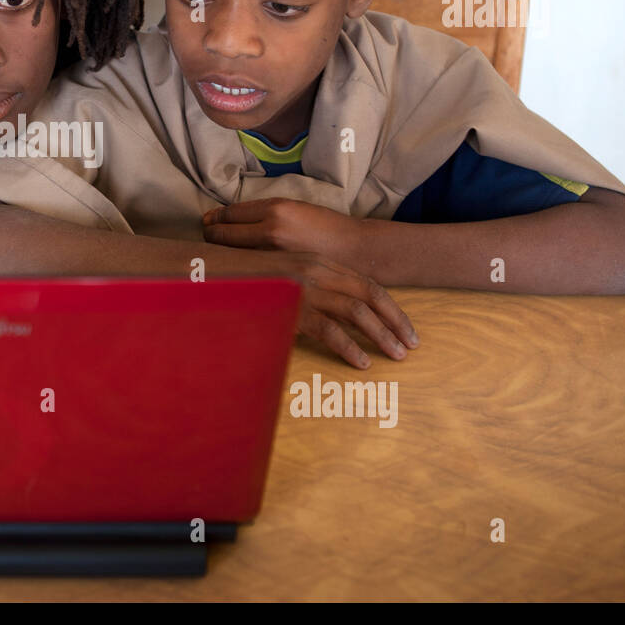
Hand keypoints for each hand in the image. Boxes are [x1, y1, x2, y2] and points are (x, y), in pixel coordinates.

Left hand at [204, 197, 365, 266]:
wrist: (354, 250)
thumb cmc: (326, 226)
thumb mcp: (295, 208)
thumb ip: (265, 213)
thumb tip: (231, 217)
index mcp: (276, 209)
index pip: (230, 214)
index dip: (215, 218)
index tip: (207, 221)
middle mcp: (270, 230)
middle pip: (223, 234)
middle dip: (210, 236)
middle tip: (206, 237)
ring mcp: (272, 255)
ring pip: (230, 253)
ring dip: (220, 253)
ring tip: (214, 253)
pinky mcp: (277, 274)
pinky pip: (246, 269)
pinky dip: (236, 267)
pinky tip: (233, 267)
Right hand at [247, 251, 418, 369]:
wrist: (211, 270)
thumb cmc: (246, 277)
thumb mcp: (285, 277)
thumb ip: (309, 289)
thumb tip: (333, 315)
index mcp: (318, 261)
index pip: (366, 283)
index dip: (390, 306)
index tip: (406, 328)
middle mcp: (316, 270)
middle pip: (370, 294)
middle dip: (396, 320)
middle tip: (412, 345)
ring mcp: (305, 287)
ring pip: (357, 311)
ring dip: (381, 335)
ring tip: (395, 356)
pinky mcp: (292, 307)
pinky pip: (329, 330)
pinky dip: (349, 347)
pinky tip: (360, 363)